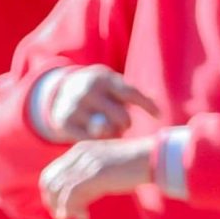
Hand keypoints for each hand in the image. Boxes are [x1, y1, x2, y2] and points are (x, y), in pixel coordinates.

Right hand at [35, 64, 158, 144]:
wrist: (60, 92)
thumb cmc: (99, 91)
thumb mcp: (113, 85)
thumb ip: (134, 96)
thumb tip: (158, 112)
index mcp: (102, 78)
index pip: (130, 93)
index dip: (147, 105)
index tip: (158, 116)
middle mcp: (87, 91)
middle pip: (121, 116)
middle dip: (126, 123)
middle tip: (123, 125)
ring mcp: (74, 107)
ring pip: (106, 130)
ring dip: (113, 133)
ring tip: (110, 130)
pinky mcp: (64, 122)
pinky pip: (90, 139)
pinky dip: (96, 140)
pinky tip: (97, 135)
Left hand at [40, 137, 153, 218]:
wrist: (155, 157)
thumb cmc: (135, 167)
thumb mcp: (105, 170)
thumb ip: (88, 182)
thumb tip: (75, 206)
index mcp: (79, 151)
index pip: (50, 173)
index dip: (52, 194)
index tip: (62, 208)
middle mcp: (79, 155)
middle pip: (50, 182)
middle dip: (55, 203)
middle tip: (66, 216)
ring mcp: (87, 163)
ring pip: (60, 190)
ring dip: (65, 208)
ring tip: (78, 218)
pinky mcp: (96, 174)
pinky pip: (72, 194)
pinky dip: (73, 209)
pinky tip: (85, 217)